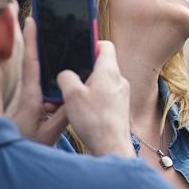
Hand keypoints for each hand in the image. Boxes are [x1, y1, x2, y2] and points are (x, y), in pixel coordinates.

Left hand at [4, 18, 68, 145]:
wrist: (10, 162)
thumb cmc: (27, 146)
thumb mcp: (50, 132)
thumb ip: (65, 113)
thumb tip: (80, 94)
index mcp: (31, 96)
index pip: (32, 62)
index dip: (33, 40)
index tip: (33, 20)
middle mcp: (30, 93)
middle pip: (39, 63)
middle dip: (45, 43)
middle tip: (53, 23)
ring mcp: (33, 99)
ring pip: (47, 77)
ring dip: (57, 64)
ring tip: (70, 50)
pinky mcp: (36, 106)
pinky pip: (49, 89)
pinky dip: (60, 82)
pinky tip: (71, 83)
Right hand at [58, 40, 133, 156]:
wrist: (111, 145)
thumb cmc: (94, 120)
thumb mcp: (72, 95)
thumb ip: (66, 78)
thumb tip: (66, 74)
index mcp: (109, 71)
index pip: (106, 45)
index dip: (92, 44)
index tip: (78, 49)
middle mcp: (119, 79)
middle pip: (102, 64)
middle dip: (84, 68)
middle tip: (69, 76)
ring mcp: (122, 93)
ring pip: (102, 81)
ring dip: (87, 85)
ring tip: (71, 96)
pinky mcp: (120, 106)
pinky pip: (105, 95)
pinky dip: (93, 97)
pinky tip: (81, 109)